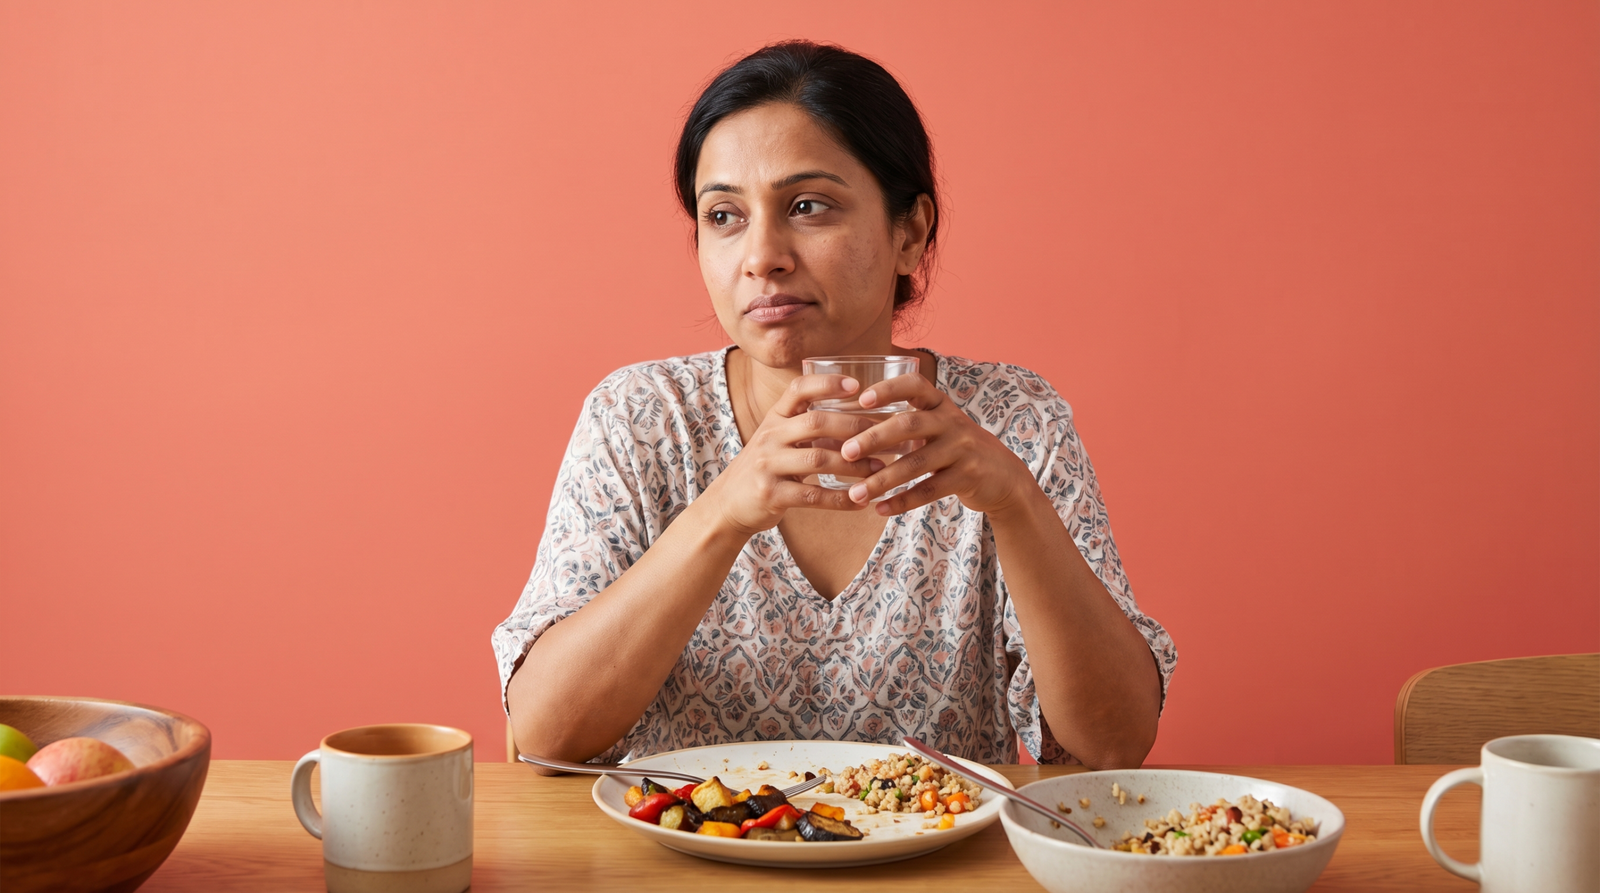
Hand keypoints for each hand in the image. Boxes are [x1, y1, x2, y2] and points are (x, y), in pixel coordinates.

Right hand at [703, 374, 885, 536]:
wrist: (728, 504)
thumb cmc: (766, 468)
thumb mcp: (779, 440)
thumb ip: (808, 428)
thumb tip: (859, 420)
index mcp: (774, 418)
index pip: (798, 389)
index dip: (827, 383)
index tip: (857, 385)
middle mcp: (769, 436)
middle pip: (816, 422)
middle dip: (854, 427)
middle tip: (884, 435)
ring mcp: (767, 465)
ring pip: (819, 459)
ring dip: (854, 465)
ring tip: (880, 469)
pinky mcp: (770, 494)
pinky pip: (813, 496)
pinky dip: (840, 499)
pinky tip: (860, 501)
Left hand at [839, 374, 1036, 516]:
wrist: (1003, 476)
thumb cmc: (956, 449)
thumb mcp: (938, 428)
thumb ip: (905, 426)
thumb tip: (848, 436)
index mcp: (940, 405)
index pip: (914, 385)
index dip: (888, 389)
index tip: (862, 400)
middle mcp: (952, 422)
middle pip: (908, 424)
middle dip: (874, 438)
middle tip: (846, 452)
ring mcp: (962, 449)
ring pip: (915, 464)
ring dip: (882, 480)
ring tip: (856, 494)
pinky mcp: (968, 476)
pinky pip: (929, 490)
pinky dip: (902, 501)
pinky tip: (880, 509)